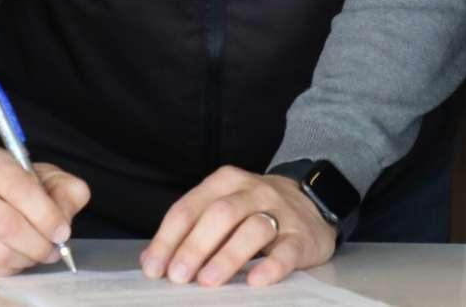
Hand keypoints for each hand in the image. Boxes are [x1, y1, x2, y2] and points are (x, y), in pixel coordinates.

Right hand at [0, 144, 89, 276]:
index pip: (21, 188)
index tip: (62, 232)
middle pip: (7, 225)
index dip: (47, 215)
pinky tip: (13, 258)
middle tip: (52, 250)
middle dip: (37, 243)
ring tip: (35, 254)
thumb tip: (65, 219)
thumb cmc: (1, 188)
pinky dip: (6, 267)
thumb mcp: (37, 176)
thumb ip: (62, 189)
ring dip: (24, 258)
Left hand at [141, 166, 335, 287]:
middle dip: (195, 246)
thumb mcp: (221, 209)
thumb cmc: (254, 212)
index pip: (190, 208)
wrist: (313, 205)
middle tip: (178, 277)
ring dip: (227, 256)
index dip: (168, 239)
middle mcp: (253, 192)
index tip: (154, 268)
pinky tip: (255, 281)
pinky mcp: (302, 237)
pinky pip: (286, 250)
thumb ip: (190, 230)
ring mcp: (281, 213)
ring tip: (207, 282)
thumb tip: (152, 261)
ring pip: (253, 229)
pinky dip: (271, 266)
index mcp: (226, 182)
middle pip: (221, 214)